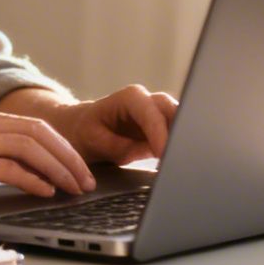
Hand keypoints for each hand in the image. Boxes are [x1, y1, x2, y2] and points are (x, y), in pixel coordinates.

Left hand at [0, 84, 177, 165]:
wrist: (79, 131)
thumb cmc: (83, 134)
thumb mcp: (96, 142)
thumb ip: (123, 147)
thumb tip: (152, 155)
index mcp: (130, 98)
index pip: (152, 112)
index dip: (161, 133)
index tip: (164, 155)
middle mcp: (148, 101)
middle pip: (175, 111)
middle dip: (181, 133)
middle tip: (182, 160)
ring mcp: (158, 114)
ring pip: (182, 122)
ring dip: (184, 141)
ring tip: (183, 166)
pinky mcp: (163, 130)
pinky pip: (178, 136)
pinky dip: (181, 149)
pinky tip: (180, 166)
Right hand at [0, 103, 95, 202]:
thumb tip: (16, 172)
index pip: (30, 125)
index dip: (60, 146)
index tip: (77, 168)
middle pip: (37, 132)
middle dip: (68, 157)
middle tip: (86, 180)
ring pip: (27, 147)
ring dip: (58, 169)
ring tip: (73, 188)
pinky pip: (5, 167)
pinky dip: (32, 179)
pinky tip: (44, 192)